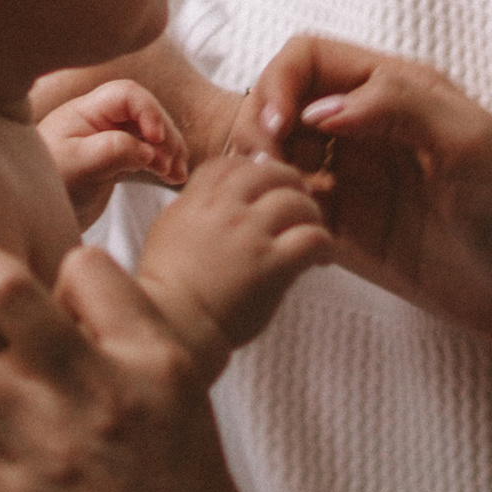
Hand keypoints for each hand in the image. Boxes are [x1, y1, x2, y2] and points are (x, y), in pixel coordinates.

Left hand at [0, 209, 328, 491]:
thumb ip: (123, 328)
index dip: (46, 256)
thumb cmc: (187, 487)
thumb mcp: (179, 387)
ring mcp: (53, 452)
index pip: (82, 270)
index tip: (5, 258)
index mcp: (142, 354)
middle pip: (9, 295)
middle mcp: (93, 391)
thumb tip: (62, 280)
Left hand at [32, 33, 247, 170]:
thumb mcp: (76, 166)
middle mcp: (100, 120)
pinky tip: (173, 178)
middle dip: (164, 134)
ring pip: (151, 133)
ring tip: (177, 174)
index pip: (127, 94)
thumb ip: (111, 152)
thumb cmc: (49, 183)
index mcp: (86, 111)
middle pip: (145, 112)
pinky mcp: (117, 160)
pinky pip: (148, 152)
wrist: (33, 214)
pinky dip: (164, 162)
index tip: (155, 141)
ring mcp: (110, 139)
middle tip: (171, 165)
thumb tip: (148, 151)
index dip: (148, 111)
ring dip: (170, 149)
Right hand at [136, 154, 331, 375]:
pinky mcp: (272, 265)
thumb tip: (215, 190)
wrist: (174, 326)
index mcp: (198, 199)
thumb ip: (193, 203)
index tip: (263, 185)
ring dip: (310, 213)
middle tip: (298, 198)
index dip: (253, 170)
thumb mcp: (168, 228)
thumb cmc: (167, 285)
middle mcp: (226, 209)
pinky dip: (323, 243)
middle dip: (288, 182)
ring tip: (311, 228)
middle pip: (270, 173)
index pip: (234, 165)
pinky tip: (321, 258)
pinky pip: (312, 238)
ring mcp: (251, 235)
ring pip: (296, 201)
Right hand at [247, 36, 491, 369]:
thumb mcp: (467, 139)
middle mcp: (372, 127)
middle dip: (261, 128)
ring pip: (286, 155)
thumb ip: (395, 103)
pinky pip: (301, 208)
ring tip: (275, 204)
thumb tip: (318, 109)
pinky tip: (294, 232)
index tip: (275, 131)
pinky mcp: (362, 232)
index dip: (279, 85)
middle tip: (260, 173)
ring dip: (267, 172)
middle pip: (286, 104)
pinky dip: (283, 213)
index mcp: (396, 89)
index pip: (309, 59)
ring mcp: (365, 179)